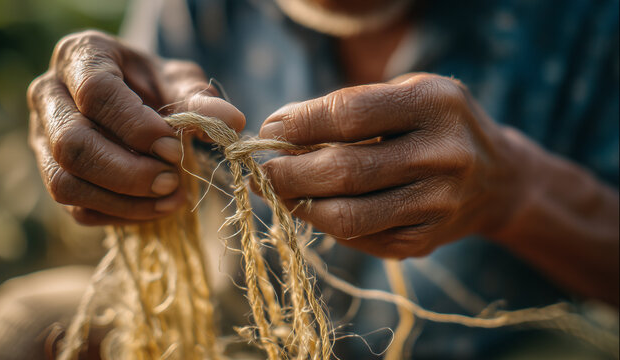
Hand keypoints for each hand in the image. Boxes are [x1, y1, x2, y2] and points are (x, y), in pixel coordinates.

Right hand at [28, 30, 244, 224]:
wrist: (133, 100)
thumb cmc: (155, 85)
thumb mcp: (179, 82)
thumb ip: (201, 100)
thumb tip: (233, 122)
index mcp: (80, 57)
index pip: (97, 95)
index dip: (137, 127)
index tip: (174, 147)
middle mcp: (49, 96)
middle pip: (73, 146)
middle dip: (129, 172)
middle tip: (173, 180)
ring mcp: (43, 139)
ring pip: (65, 183)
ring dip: (123, 200)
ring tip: (171, 198)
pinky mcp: (53, 174)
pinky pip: (76, 208)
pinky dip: (120, 215)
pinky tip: (156, 209)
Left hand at [258, 74, 520, 257]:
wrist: (497, 178)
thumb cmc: (435, 126)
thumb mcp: (405, 96)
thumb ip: (348, 108)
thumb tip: (278, 131)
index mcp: (434, 105)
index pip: (349, 114)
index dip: (298, 125)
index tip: (268, 129)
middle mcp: (442, 156)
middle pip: (343, 171)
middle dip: (287, 173)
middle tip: (260, 171)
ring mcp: (437, 205)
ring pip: (347, 217)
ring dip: (298, 206)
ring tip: (277, 192)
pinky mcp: (424, 242)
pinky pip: (359, 240)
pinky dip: (325, 224)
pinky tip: (314, 208)